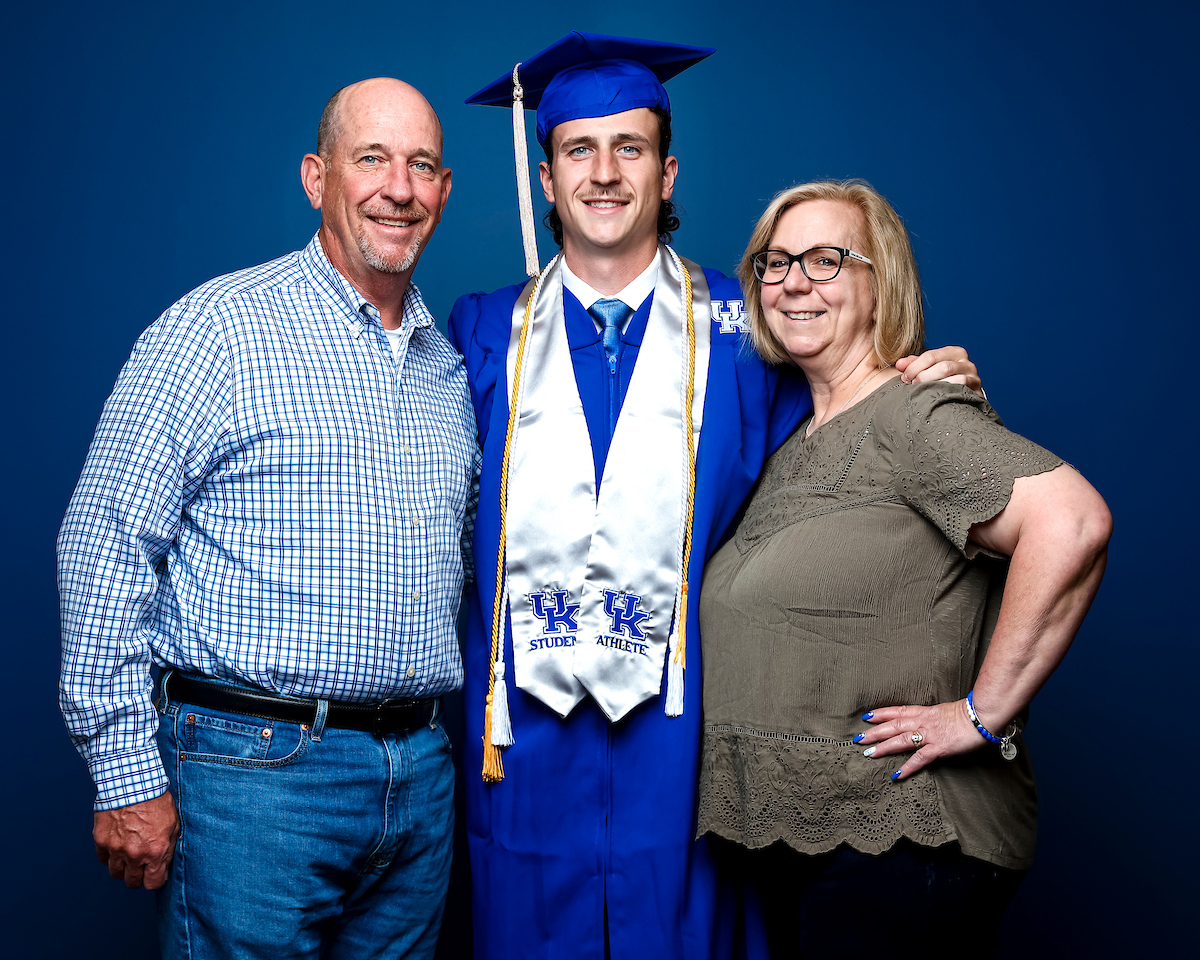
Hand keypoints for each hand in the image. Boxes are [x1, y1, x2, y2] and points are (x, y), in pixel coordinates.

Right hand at [93, 791, 178, 888]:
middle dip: (138, 877)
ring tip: (128, 856)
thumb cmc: (156, 800)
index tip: (155, 875)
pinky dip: (109, 856)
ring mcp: (116, 849)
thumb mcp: (173, 824)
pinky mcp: (101, 841)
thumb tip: (165, 863)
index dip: (155, 880)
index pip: (153, 883)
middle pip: (132, 882)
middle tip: (141, 867)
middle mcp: (134, 855)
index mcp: (155, 852)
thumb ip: (168, 847)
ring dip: (122, 868)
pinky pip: (103, 859)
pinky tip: (117, 847)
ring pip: (116, 873)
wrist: (133, 784)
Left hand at [852, 701, 983, 780]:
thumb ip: (933, 717)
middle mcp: (923, 722)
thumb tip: (925, 723)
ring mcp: (930, 735)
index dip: (881, 714)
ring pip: (901, 740)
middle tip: (858, 738)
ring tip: (869, 753)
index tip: (867, 716)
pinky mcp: (940, 748)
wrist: (982, 716)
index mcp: (925, 711)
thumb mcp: (945, 711)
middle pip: (893, 725)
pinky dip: (907, 767)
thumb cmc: (968, 714)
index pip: (898, 711)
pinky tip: (896, 774)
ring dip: (883, 747)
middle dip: (874, 732)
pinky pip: (920, 758)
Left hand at [895, 346, 981, 394]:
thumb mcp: (928, 369)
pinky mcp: (976, 390)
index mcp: (953, 352)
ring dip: (933, 385)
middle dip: (923, 377)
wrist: (962, 397)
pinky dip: (946, 391)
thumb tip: (899, 364)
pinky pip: (961, 387)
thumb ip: (914, 364)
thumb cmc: (941, 381)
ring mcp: (973, 376)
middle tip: (912, 385)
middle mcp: (965, 362)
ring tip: (922, 391)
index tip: (904, 377)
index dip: (914, 367)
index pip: (930, 356)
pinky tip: (936, 396)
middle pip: (942, 367)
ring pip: (953, 377)